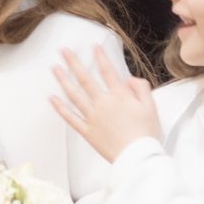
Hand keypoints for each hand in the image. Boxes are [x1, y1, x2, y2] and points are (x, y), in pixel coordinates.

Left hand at [49, 48, 159, 162]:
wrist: (137, 157)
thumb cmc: (146, 134)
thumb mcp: (151, 107)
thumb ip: (141, 88)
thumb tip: (129, 78)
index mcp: (120, 96)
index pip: (108, 71)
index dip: (100, 57)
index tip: (93, 46)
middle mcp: (103, 103)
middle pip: (85, 79)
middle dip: (73, 63)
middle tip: (63, 50)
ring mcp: (93, 117)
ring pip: (74, 95)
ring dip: (63, 80)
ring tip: (54, 68)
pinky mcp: (87, 131)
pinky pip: (70, 117)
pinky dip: (60, 108)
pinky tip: (52, 98)